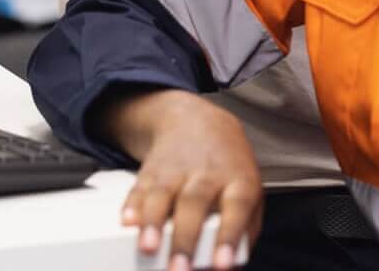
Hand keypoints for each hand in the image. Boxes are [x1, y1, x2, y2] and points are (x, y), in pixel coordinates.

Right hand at [108, 90, 261, 270]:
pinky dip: (132, 205)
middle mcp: (208, 174)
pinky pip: (140, 187)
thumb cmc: (229, 170)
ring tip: (148, 248)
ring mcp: (177, 170)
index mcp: (238, 182)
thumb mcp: (251, 195)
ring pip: (164, 194)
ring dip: (153, 223)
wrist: (200, 122)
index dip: (229, 237)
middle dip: (184, 240)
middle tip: (178, 269)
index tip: (222, 265)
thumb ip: (245, 231)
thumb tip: (231, 266)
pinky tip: (128, 221)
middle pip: (195, 204)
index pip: (237, 208)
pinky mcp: (152, 170)